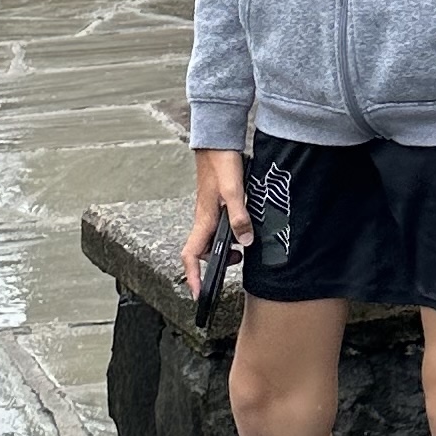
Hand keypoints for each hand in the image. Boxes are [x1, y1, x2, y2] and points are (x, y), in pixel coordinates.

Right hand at [182, 149, 251, 297]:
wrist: (217, 142)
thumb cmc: (221, 163)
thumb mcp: (233, 191)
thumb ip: (239, 217)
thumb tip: (244, 243)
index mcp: (203, 220)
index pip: (190, 255)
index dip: (193, 277)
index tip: (198, 293)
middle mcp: (203, 219)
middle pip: (202, 252)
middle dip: (216, 264)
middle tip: (236, 263)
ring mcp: (210, 213)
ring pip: (212, 240)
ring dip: (226, 249)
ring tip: (244, 248)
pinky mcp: (217, 205)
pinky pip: (220, 228)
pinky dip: (231, 235)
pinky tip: (245, 228)